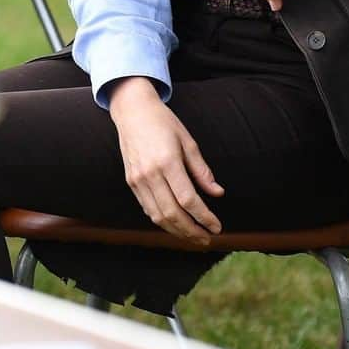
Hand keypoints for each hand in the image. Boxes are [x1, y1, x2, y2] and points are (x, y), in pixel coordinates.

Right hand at [108, 77, 223, 244]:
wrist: (132, 110)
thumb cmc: (162, 122)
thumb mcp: (188, 141)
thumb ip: (202, 170)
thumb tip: (218, 193)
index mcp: (167, 161)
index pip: (188, 200)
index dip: (204, 217)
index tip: (217, 226)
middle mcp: (150, 173)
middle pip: (172, 213)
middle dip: (192, 231)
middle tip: (207, 238)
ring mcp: (137, 178)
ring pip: (157, 215)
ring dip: (177, 231)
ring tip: (193, 236)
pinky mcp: (130, 181)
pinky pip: (147, 208)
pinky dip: (162, 220)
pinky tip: (175, 224)